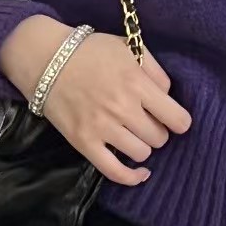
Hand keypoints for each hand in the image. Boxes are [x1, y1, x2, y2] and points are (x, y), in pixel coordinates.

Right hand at [42, 29, 191, 186]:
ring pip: (141, 153)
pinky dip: (132, 177)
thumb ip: (155, 70)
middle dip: (157, 130)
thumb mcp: (129, 48)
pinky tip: (141, 173)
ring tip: (132, 133)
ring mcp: (102, 128)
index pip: (177, 118)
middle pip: (160, 137)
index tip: (174, 119)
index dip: (179, 121)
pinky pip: (115, 172)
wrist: (46, 59)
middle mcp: (123, 108)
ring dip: (142, 145)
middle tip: (145, 121)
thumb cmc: (90, 51)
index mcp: (137, 83)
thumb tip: (169, 96)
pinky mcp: (84, 143)